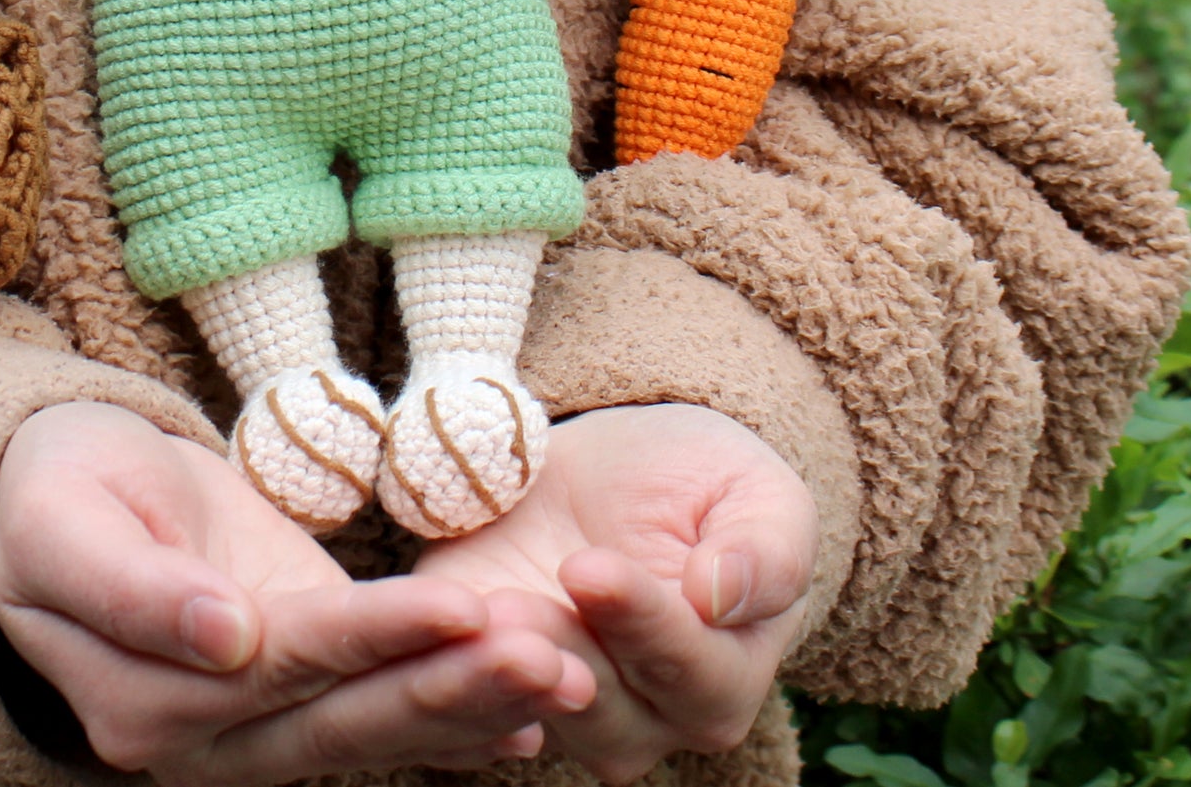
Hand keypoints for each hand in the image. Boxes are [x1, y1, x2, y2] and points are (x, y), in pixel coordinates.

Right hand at [0, 402, 595, 784]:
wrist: (66, 496)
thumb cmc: (56, 496)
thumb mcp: (62, 525)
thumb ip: (130, 589)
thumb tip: (223, 639)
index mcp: (141, 702)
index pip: (281, 666)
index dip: (374, 639)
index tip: (458, 609)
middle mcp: (206, 741)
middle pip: (343, 715)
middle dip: (450, 686)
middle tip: (547, 654)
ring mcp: (256, 728)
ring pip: (373, 725)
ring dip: (473, 704)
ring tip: (566, 674)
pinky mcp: (297, 691)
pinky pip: (377, 712)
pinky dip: (455, 715)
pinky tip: (535, 713)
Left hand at [415, 403, 819, 783]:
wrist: (624, 475)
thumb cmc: (707, 486)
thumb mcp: (758, 495)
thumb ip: (764, 553)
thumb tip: (723, 594)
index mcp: (721, 679)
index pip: (687, 670)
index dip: (640, 623)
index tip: (591, 568)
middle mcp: (643, 716)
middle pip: (602, 707)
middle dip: (557, 652)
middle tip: (515, 604)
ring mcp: (558, 702)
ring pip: (527, 709)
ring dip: (496, 674)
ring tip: (475, 614)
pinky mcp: (483, 668)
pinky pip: (462, 695)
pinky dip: (443, 673)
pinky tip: (425, 640)